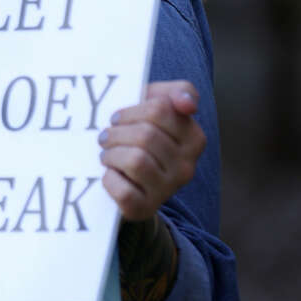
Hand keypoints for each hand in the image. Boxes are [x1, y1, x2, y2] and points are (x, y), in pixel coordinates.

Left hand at [98, 80, 204, 221]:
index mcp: (194, 138)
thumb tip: (188, 104)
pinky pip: (124, 191)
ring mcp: (167, 190)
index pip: (159, 109)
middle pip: (145, 135)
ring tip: (107, 154)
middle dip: (117, 132)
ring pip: (135, 161)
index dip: (131, 111)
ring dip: (111, 154)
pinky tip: (110, 175)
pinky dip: (109, 180)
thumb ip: (178, 91)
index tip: (119, 118)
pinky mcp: (144, 208)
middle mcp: (187, 167)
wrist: (126, 175)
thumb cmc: (139, 130)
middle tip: (106, 137)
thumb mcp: (156, 102)